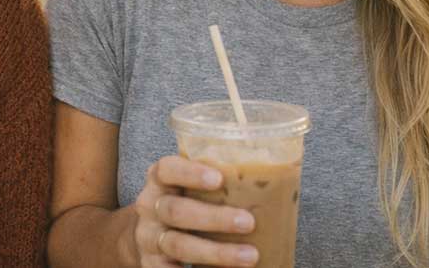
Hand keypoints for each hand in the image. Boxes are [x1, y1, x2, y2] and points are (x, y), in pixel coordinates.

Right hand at [131, 155, 257, 267]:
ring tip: (250, 256)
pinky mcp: (152, 265)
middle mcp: (150, 207)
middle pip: (176, 210)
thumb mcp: (190, 187)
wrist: (150, 235)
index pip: (167, 169)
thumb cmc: (186, 203)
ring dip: (217, 252)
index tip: (219, 179)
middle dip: (214, 218)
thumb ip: (217, 181)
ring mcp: (149, 238)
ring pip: (179, 245)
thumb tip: (279, 176)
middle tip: (249, 222)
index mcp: (160, 180)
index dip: (191, 173)